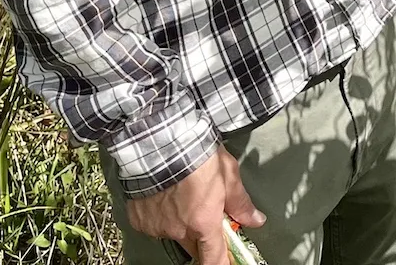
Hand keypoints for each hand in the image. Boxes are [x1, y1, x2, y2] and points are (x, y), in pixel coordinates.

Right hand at [125, 148, 262, 264]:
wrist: (160, 142)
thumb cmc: (196, 155)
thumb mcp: (228, 175)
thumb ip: (241, 203)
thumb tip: (255, 219)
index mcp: (203, 223)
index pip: (214, 258)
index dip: (221, 263)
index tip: (225, 262)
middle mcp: (179, 230)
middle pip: (194, 245)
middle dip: (203, 235)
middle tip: (206, 213)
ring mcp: (157, 226)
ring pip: (174, 233)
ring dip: (181, 222)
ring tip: (184, 193)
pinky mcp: (140, 219)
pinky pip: (154, 224)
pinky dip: (161, 215)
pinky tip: (165, 194)